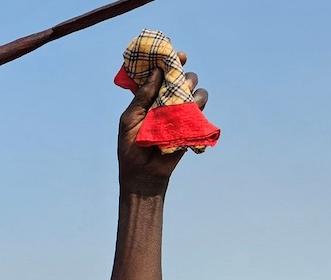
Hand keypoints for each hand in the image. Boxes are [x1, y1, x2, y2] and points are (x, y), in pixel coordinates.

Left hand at [118, 52, 208, 194]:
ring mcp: (180, 113)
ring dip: (191, 89)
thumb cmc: (131, 147)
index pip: (162, 74)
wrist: (143, 174)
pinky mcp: (191, 125)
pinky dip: (198, 105)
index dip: (169, 61)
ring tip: (182, 95)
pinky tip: (189, 109)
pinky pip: (201, 109)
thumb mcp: (130, 119)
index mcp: (149, 98)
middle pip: (182, 78)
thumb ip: (142, 97)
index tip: (176, 54)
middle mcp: (166, 102)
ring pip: (196, 91)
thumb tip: (156, 71)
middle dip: (182, 74)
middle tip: (178, 79)